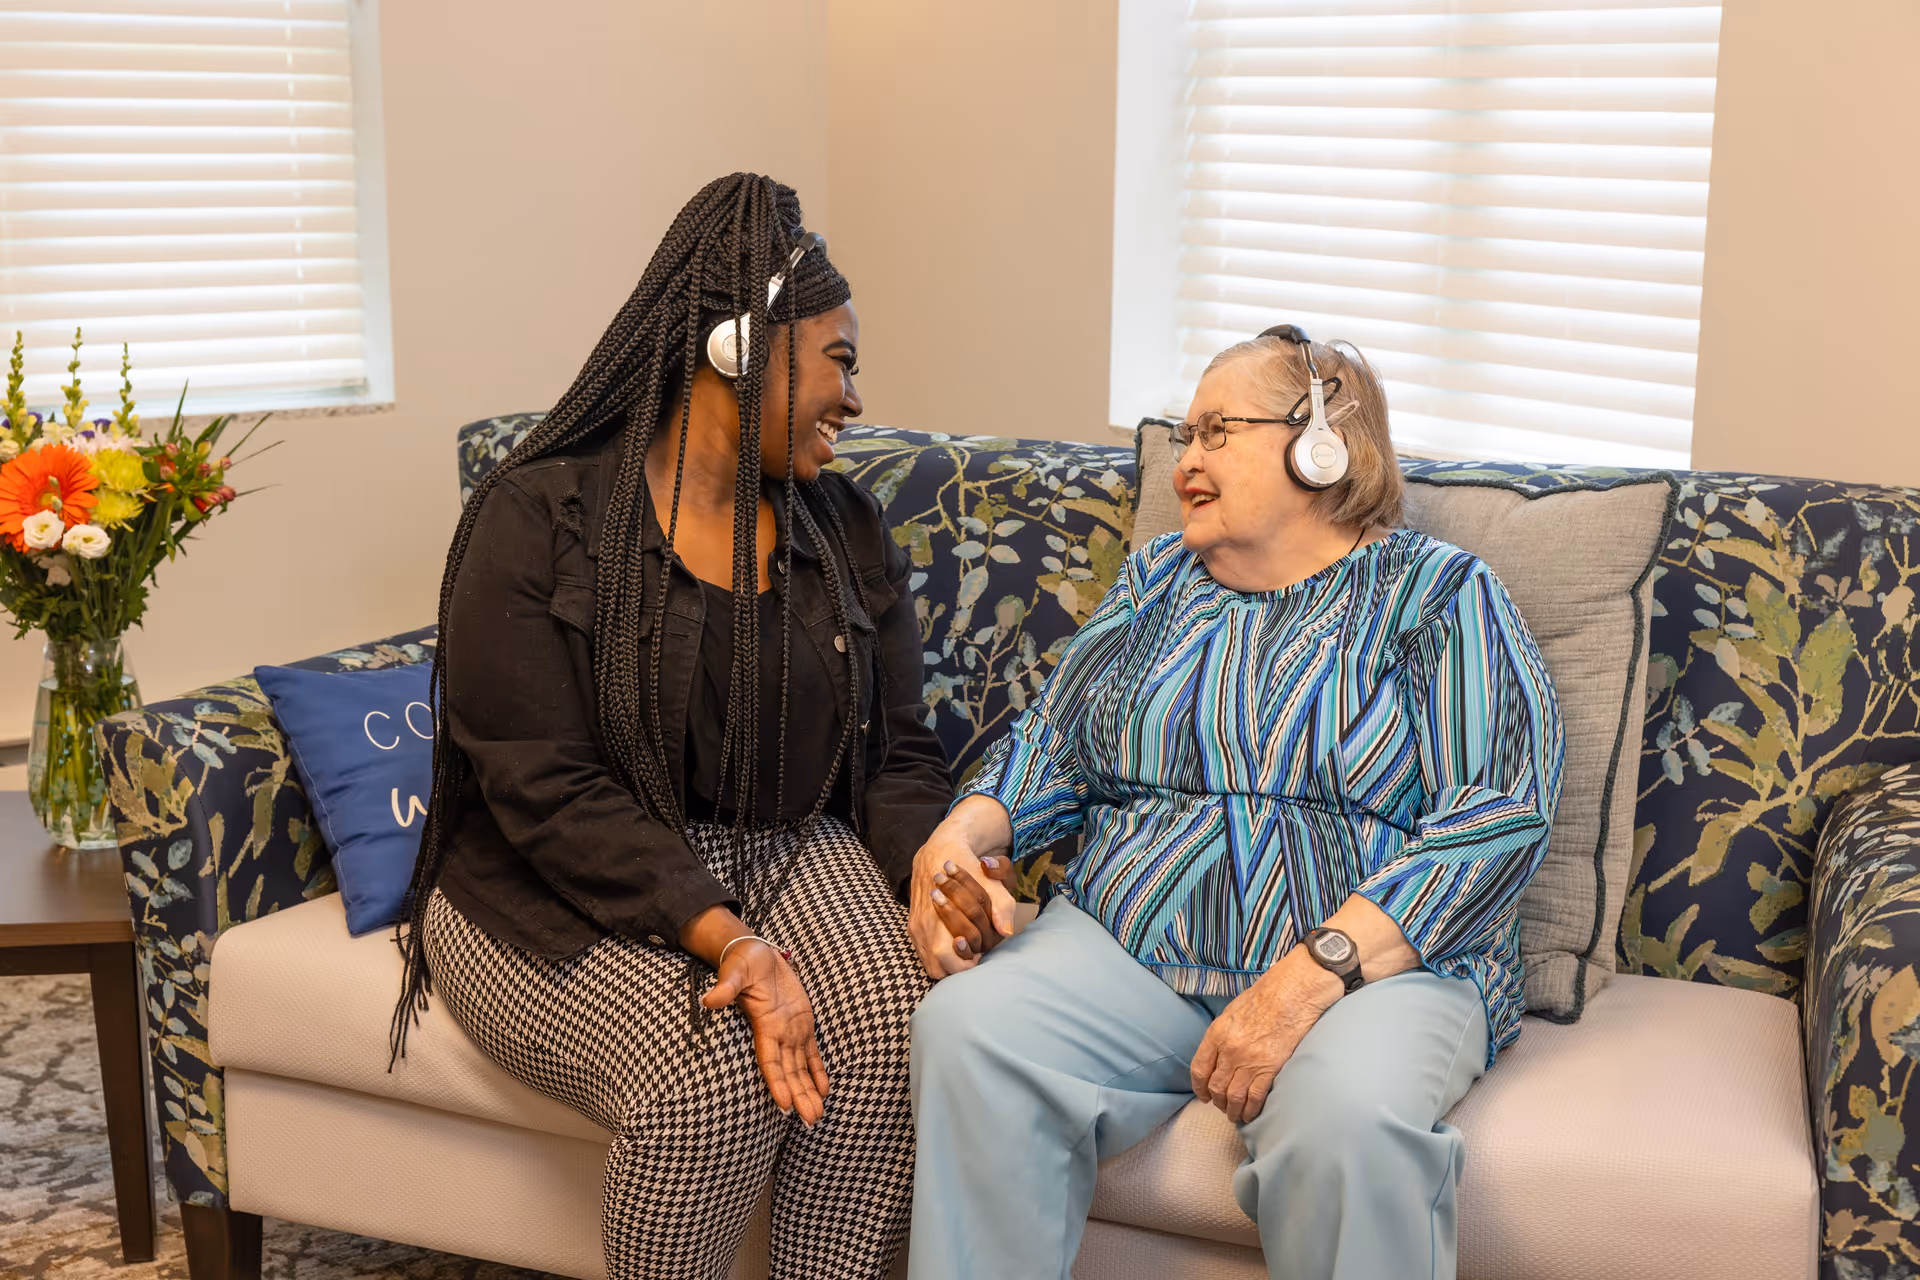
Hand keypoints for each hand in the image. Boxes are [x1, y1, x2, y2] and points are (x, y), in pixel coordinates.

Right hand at [702, 940, 829, 1124]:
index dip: (778, 1083)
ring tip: (818, 1115)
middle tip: (810, 1121)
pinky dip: (818, 1071)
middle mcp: (778, 1034)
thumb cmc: (743, 960)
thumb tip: (710, 1000)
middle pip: (789, 1072)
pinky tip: (824, 1090)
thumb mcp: (735, 971)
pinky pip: (811, 1052)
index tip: (785, 1106)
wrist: (755, 951)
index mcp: (764, 1025)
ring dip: (809, 1090)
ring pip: (801, 1067)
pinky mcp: (802, 1023)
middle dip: (799, 1096)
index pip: (771, 1061)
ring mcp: (790, 1030)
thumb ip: (725, 987)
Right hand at [909, 824, 1018, 979]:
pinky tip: (955, 945)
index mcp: (937, 912)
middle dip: (958, 967)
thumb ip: (1001, 905)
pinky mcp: (913, 927)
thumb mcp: (989, 880)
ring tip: (966, 952)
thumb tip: (1007, 931)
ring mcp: (916, 927)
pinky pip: (924, 954)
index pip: (948, 956)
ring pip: (930, 965)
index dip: (966, 961)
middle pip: (938, 968)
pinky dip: (940, 957)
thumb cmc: (966, 865)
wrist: (938, 850)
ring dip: (948, 965)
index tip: (980, 953)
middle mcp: (922, 925)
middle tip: (974, 955)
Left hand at [1190, 948, 1343, 1123]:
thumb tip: (1217, 1057)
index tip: (1203, 1095)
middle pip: (1216, 1087)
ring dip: (1233, 1110)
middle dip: (1217, 1101)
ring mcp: (1250, 1061)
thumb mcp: (1232, 1013)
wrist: (1292, 993)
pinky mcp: (1271, 1069)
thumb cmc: (1264, 998)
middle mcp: (1230, 1050)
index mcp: (1217, 1034)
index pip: (1199, 1069)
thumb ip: (1221, 1036)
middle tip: (1222, 1106)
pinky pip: (1255, 1097)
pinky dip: (1251, 1110)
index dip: (1199, 1087)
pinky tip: (1250, 1114)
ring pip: (1234, 1097)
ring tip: (1235, 1115)